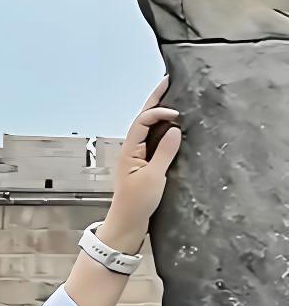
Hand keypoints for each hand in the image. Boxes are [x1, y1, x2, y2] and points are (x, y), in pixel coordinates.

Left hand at [105, 73, 183, 249]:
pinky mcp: (144, 166)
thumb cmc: (136, 204)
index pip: (143, 121)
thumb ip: (164, 152)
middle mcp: (132, 149)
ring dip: (159, 112)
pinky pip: (154, 141)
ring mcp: (137, 157)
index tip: (177, 114)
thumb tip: (174, 129)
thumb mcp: (153, 177)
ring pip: (148, 128)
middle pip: (144, 119)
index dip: (159, 112)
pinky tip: (172, 126)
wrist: (127, 225)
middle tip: (168, 81)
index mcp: (130, 149)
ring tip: (171, 95)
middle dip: (155, 100)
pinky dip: (162, 129)